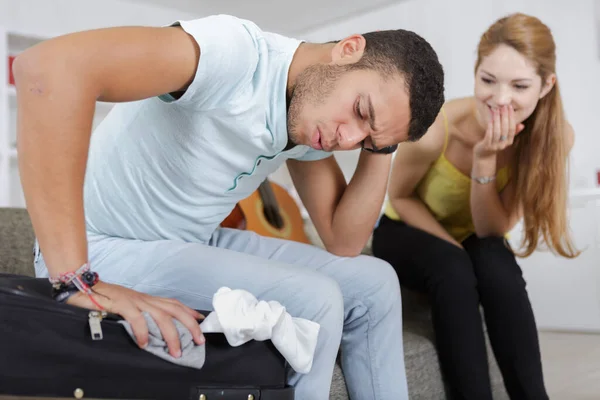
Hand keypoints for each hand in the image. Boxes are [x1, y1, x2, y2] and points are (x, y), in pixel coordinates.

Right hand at [67, 281, 205, 356]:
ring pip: (160, 316)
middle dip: (190, 325)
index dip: (189, 311)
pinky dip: (142, 332)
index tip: (202, 320)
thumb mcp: (127, 308)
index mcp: (146, 299)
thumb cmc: (103, 299)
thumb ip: (140, 317)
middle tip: (199, 340)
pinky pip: (136, 318)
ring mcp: (134, 300)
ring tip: (176, 351)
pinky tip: (144, 344)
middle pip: (174, 309)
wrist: (81, 285)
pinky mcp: (120, 304)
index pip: (174, 303)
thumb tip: (151, 334)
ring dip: (171, 334)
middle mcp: (144, 299)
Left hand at [474, 105, 524, 158]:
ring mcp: (495, 146)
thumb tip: (522, 125)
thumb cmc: (493, 143)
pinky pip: (489, 135)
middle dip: (504, 116)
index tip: (509, 107)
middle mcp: (503, 145)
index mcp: (509, 141)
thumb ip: (511, 132)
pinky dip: (490, 127)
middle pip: (505, 129)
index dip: (511, 117)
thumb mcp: (503, 138)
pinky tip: (490, 120)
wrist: (483, 156)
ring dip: (497, 120)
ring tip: (496, 110)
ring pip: (497, 131)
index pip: (512, 128)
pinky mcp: (486, 146)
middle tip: (503, 106)